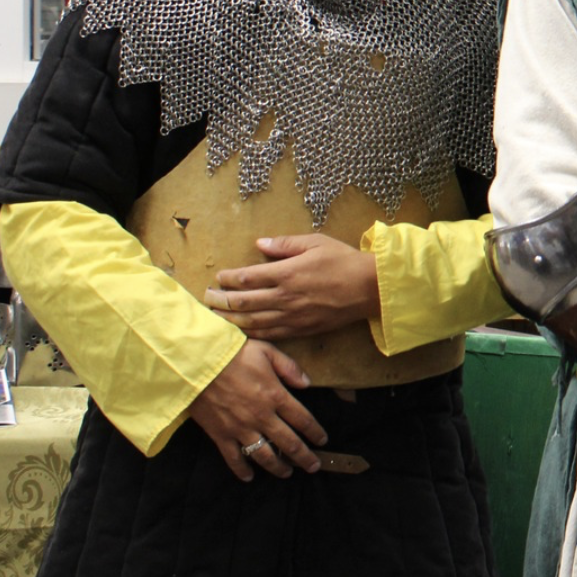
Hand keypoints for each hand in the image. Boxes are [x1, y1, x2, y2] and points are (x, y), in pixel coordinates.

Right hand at [187, 340, 328, 481]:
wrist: (196, 364)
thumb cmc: (233, 354)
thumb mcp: (267, 352)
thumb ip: (289, 368)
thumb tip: (308, 383)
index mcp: (276, 396)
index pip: (303, 419)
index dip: (315, 432)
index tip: (322, 441)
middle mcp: (262, 416)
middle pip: (289, 443)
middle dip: (304, 457)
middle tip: (314, 466)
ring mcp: (241, 428)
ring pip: (264, 455)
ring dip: (278, 467)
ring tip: (287, 473)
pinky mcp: (220, 435)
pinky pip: (233, 458)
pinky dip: (241, 470)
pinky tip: (249, 477)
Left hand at [205, 233, 378, 339]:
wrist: (371, 288)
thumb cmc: (344, 260)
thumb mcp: (316, 242)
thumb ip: (285, 243)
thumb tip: (259, 243)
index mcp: (287, 272)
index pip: (247, 278)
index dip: (228, 278)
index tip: (219, 277)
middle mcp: (285, 296)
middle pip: (243, 301)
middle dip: (220, 300)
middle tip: (206, 298)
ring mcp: (292, 316)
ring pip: (251, 321)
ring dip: (230, 318)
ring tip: (215, 316)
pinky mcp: (301, 329)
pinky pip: (269, 334)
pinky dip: (251, 333)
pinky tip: (240, 331)